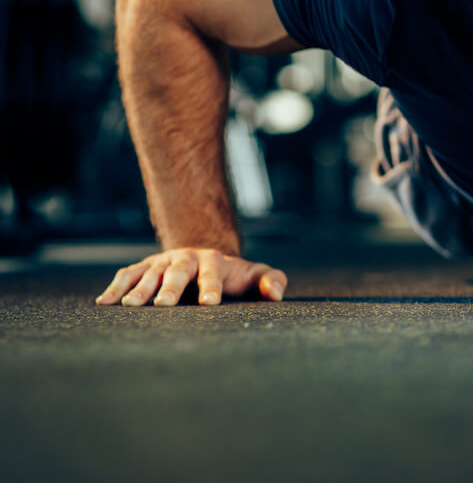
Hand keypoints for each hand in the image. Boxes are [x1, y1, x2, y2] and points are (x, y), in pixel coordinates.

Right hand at [95, 248, 287, 305]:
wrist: (206, 256)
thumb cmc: (233, 275)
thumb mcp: (255, 275)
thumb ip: (272, 281)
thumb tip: (277, 295)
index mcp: (214, 261)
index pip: (212, 273)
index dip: (211, 287)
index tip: (209, 303)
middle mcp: (186, 259)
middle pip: (178, 271)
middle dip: (171, 288)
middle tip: (163, 305)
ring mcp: (163, 262)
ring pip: (150, 273)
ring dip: (140, 289)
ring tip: (130, 306)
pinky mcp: (145, 268)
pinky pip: (128, 275)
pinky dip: (116, 287)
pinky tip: (105, 302)